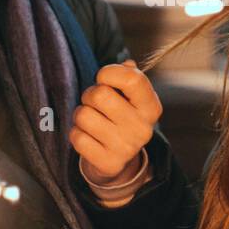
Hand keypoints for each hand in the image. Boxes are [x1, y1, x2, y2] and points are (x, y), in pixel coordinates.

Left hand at [70, 59, 162, 183]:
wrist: (119, 160)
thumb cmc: (120, 117)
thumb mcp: (130, 97)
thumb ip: (129, 77)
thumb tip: (127, 65)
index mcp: (151, 107)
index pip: (131, 79)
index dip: (109, 72)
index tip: (103, 78)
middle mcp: (142, 128)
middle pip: (100, 95)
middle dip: (89, 95)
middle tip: (94, 103)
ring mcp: (126, 148)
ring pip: (83, 115)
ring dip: (81, 115)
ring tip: (91, 121)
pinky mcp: (108, 163)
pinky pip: (77, 137)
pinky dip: (76, 134)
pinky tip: (88, 137)